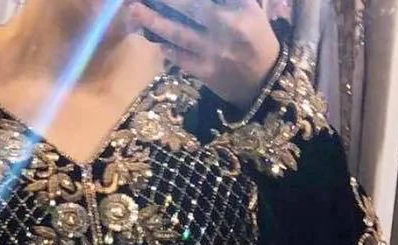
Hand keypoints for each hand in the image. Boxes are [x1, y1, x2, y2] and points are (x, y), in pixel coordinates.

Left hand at [128, 0, 281, 109]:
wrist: (263, 83)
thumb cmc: (256, 40)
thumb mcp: (252, 10)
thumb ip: (230, 0)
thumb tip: (200, 0)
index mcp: (242, 8)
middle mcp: (227, 27)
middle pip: (191, 7)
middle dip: (166, 0)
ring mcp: (214, 51)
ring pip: (179, 33)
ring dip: (155, 21)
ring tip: (134, 9)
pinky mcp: (205, 72)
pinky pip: (180, 57)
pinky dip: (166, 47)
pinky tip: (152, 37)